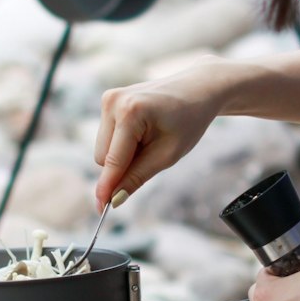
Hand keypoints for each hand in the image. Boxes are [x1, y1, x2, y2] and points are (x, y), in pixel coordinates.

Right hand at [93, 59, 230, 208]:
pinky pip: (107, 137)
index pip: (112, 160)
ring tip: (150, 140)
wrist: (197, 89)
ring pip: (102, 149)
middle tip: (153, 156)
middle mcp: (112, 101)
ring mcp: (108, 98)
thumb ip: (137, 177)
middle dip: (121, 167)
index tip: (101, 211)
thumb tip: (114, 200)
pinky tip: (143, 131)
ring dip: (122, 155)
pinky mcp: (108, 100)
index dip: (107, 188)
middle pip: (102, 157)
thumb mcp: (168, 155)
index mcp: (130, 112)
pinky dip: (122, 143)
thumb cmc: (188, 120)